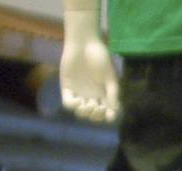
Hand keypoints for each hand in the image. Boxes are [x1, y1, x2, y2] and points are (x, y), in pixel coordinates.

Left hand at [59, 7, 119, 122]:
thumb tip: (114, 111)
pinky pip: (68, 103)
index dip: (107, 116)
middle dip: (96, 115)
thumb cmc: (100, 57)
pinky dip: (73, 106)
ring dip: (85, 113)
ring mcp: (78, 93)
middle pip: (92, 115)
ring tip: (88, 104)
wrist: (84, 43)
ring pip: (80, 112)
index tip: (110, 115)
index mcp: (102, 94)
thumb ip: (113, 94)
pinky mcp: (67, 88)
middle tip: (98, 106)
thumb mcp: (111, 77)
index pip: (105, 112)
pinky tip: (79, 101)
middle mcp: (90, 96)